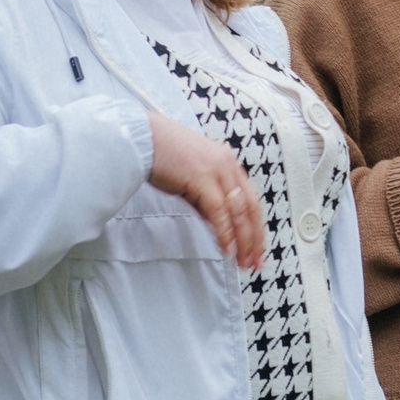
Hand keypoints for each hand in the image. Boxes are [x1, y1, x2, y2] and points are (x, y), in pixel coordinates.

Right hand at [145, 110, 264, 270]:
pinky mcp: (202, 177)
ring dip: (243, 240)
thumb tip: (218, 225)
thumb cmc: (163, 155)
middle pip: (251, 208)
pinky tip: (226, 248)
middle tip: (255, 262)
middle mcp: (228, 165)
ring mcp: (217, 170)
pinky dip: (224, 232)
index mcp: (229, 163)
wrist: (142, 137)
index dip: (257, 227)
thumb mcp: (193, 177)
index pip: (252, 200)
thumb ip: (207, 199)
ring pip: (239, 211)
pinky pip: (218, 210)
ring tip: (242, 260)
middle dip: (255, 239)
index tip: (257, 248)